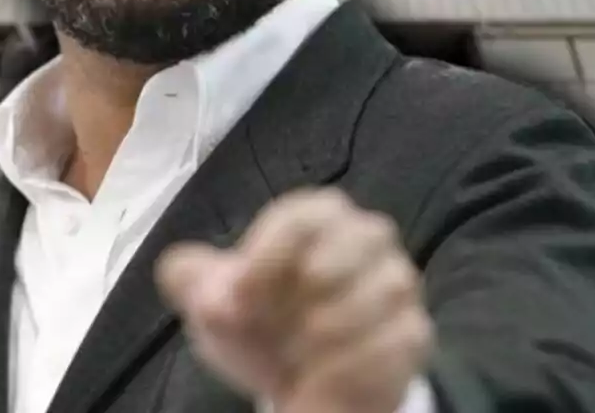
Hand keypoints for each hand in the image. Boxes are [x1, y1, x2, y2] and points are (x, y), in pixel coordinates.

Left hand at [155, 188, 432, 412]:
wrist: (300, 380)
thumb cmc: (262, 323)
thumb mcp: (217, 302)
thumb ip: (192, 279)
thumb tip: (181, 271)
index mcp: (317, 216)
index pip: (305, 214)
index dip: (269, 254)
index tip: (237, 296)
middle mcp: (367, 237)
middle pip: (358, 238)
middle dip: (305, 290)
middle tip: (272, 326)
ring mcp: (397, 283)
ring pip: (383, 288)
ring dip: (329, 329)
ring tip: (294, 354)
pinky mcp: (414, 332)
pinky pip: (396, 338)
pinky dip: (353, 362)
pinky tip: (322, 373)